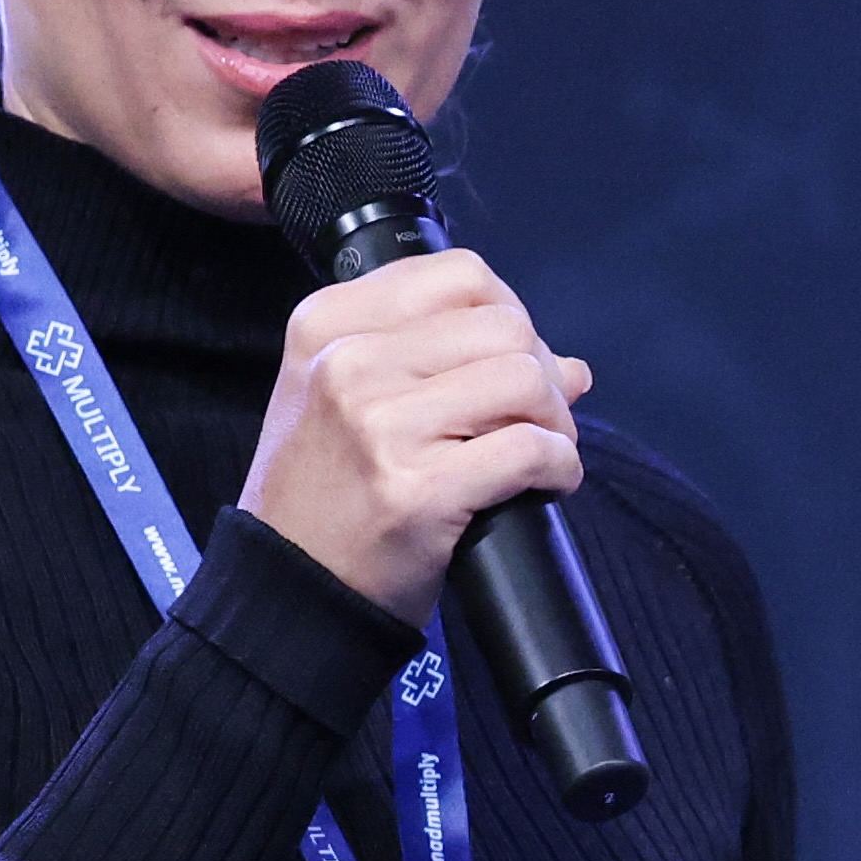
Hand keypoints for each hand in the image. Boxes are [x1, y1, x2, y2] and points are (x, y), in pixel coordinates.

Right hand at [237, 245, 592, 620]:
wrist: (290, 585)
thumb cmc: (327, 492)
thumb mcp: (348, 399)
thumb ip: (444, 362)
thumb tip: (570, 365)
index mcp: (327, 325)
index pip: (459, 274)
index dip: (508, 314)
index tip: (510, 360)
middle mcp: (347, 364)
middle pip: (503, 325)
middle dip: (541, 371)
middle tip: (535, 418)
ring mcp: (380, 426)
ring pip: (525, 380)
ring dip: (556, 420)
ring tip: (542, 451)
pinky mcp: (418, 488)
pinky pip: (531, 449)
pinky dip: (561, 466)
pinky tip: (548, 484)